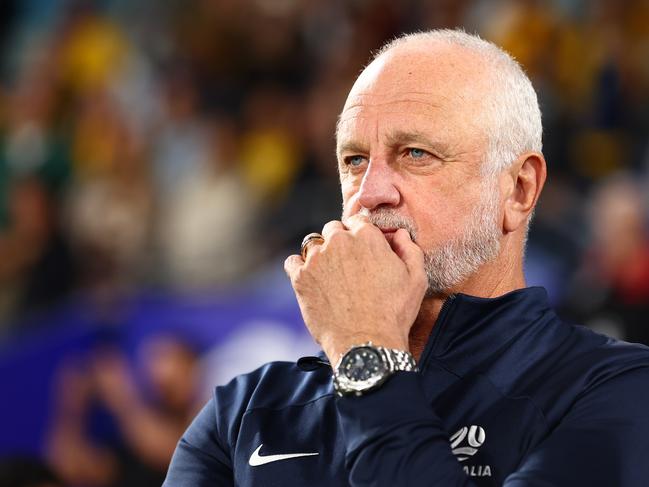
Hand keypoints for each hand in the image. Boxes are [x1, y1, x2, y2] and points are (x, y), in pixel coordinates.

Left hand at [285, 214, 426, 363]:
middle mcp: (339, 241)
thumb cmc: (394, 313)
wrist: (366, 343)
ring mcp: (317, 259)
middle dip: (340, 242)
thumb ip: (410, 249)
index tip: (362, 251)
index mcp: (367, 237)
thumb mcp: (416, 279)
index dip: (360, 235)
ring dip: (320, 255)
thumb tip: (400, 234)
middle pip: (333, 229)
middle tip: (347, 266)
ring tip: (330, 276)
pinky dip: (299, 269)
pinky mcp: (300, 277)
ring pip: (313, 244)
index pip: (358, 221)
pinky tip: (311, 281)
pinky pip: (292, 263)